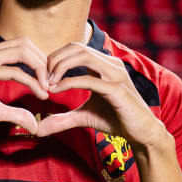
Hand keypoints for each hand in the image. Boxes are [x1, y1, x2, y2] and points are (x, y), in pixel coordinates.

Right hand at [0, 38, 50, 132]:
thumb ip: (15, 113)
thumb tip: (34, 124)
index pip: (21, 46)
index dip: (38, 60)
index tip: (49, 80)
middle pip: (25, 44)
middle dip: (43, 61)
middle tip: (53, 82)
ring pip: (22, 52)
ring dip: (40, 69)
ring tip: (48, 87)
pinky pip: (14, 71)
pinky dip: (31, 82)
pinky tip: (40, 93)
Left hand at [32, 44, 166, 148]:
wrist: (142, 133)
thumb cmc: (116, 120)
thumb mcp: (84, 117)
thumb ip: (63, 119)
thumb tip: (40, 128)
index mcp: (104, 65)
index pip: (75, 49)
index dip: (56, 58)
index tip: (43, 76)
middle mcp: (111, 64)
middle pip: (77, 47)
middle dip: (55, 60)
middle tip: (41, 78)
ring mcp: (116, 75)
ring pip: (83, 56)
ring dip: (61, 67)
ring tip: (48, 83)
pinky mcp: (117, 90)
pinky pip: (89, 80)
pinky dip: (69, 82)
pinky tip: (56, 90)